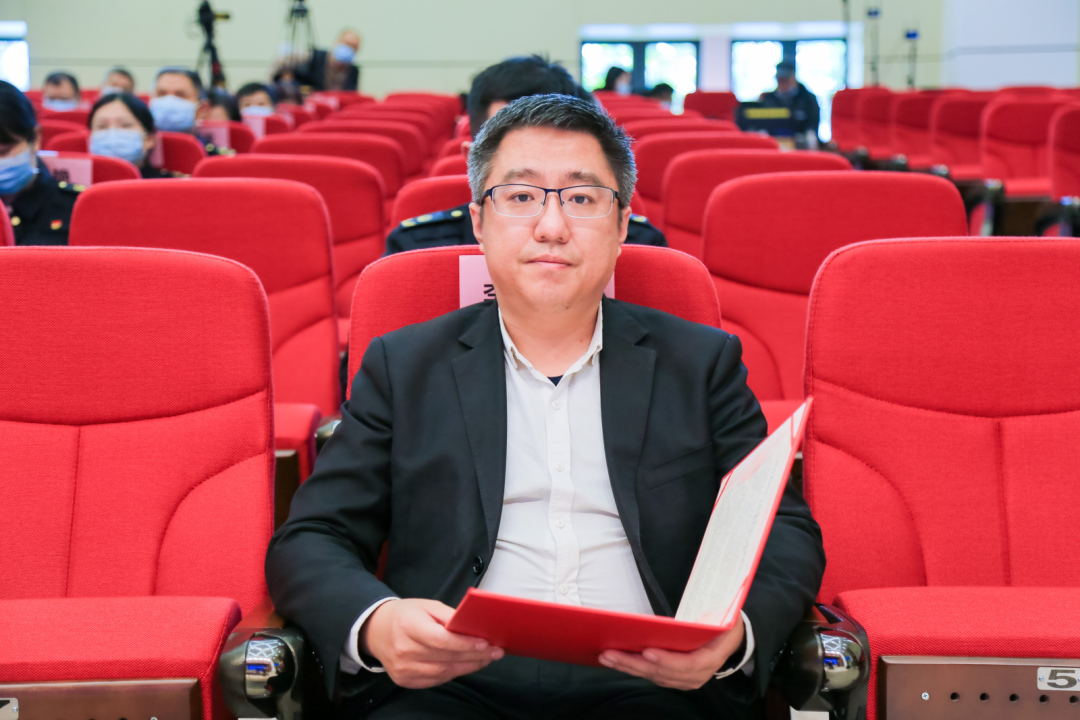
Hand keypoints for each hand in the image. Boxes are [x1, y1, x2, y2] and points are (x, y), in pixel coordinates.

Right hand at [360, 599, 502, 688]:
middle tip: (495, 652)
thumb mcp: (427, 606)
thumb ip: (449, 616)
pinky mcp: (404, 680)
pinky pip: (436, 680)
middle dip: (474, 656)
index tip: (485, 643)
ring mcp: (403, 669)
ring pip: (443, 672)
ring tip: (486, 659)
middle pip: (445, 658)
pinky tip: (467, 666)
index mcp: (408, 626)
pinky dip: (454, 673)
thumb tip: (473, 627)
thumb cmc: (406, 615)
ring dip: (468, 667)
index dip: (465, 644)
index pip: (441, 640)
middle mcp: (404, 650)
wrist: (377, 630)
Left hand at [598, 616, 744, 689]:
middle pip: (665, 673)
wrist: (731, 637)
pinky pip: (653, 675)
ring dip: (629, 667)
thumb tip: (696, 592)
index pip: (691, 664)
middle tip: (611, 653)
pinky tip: (617, 660)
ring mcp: (686, 679)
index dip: (669, 660)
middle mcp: (699, 674)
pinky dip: (634, 669)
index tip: (648, 651)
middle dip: (636, 664)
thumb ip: (710, 611)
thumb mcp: (725, 613)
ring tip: (607, 656)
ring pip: (655, 676)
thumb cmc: (725, 620)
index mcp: (713, 655)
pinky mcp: (675, 678)